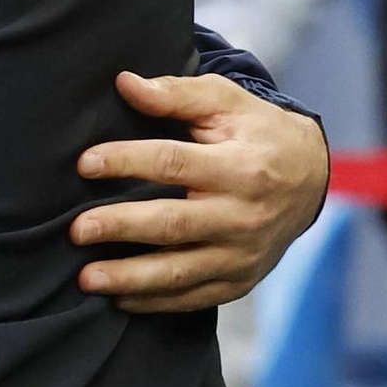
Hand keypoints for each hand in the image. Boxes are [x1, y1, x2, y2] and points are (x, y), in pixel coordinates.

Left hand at [71, 70, 327, 312]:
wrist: (310, 178)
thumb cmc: (256, 133)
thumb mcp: (226, 103)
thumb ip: (176, 93)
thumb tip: (125, 83)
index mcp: (239, 166)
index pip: (173, 163)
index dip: (126, 162)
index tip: (84, 163)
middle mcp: (242, 215)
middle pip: (174, 224)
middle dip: (121, 228)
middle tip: (76, 230)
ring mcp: (243, 253)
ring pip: (180, 272)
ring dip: (130, 278)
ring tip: (85, 279)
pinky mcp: (240, 279)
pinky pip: (193, 297)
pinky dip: (154, 302)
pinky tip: (118, 298)